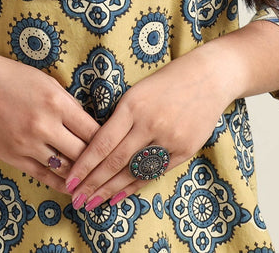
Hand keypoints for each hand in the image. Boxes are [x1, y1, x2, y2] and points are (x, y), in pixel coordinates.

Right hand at [0, 49, 101, 192]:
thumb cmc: (11, 77)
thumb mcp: (46, 82)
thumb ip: (68, 104)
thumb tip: (88, 125)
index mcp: (56, 102)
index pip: (93, 131)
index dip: (107, 141)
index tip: (115, 146)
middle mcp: (44, 125)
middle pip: (82, 153)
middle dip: (97, 161)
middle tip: (109, 167)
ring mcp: (28, 144)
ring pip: (65, 169)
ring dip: (80, 175)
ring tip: (95, 181)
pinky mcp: (13, 157)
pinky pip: (43, 176)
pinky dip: (60, 183)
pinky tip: (71, 186)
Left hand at [63, 44, 237, 210]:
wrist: (208, 77)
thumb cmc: (166, 81)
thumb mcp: (137, 91)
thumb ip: (121, 117)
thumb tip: (97, 146)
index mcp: (133, 105)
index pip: (103, 142)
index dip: (85, 164)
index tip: (70, 179)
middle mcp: (149, 124)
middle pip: (115, 161)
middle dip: (93, 183)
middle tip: (76, 199)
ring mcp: (169, 138)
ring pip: (134, 171)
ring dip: (110, 190)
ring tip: (93, 202)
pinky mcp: (184, 149)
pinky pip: (155, 172)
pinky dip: (135, 186)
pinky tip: (119, 196)